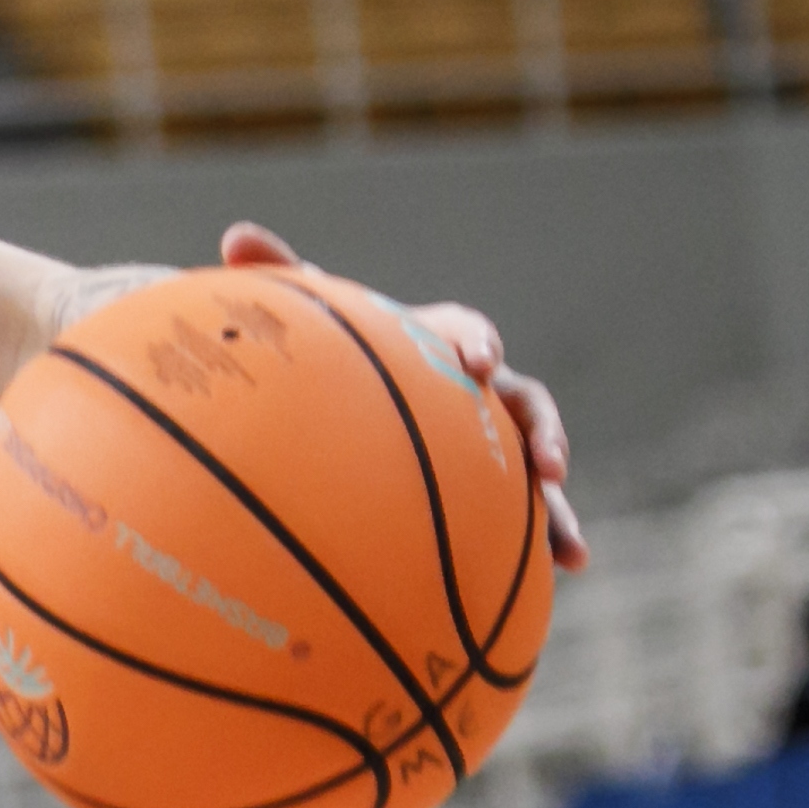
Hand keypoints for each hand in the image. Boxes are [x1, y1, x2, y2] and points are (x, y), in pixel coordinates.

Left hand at [219, 224, 579, 567]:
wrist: (345, 401)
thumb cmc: (332, 354)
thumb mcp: (310, 317)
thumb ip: (281, 275)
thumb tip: (237, 235)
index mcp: (441, 342)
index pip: (468, 332)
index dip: (477, 343)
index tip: (475, 362)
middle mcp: (481, 392)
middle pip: (526, 404)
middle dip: (542, 432)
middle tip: (548, 464)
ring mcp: (493, 443)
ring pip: (537, 471)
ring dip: (559, 507)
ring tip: (572, 548)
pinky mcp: (492, 491)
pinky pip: (524, 523)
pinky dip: (547, 544)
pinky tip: (566, 572)